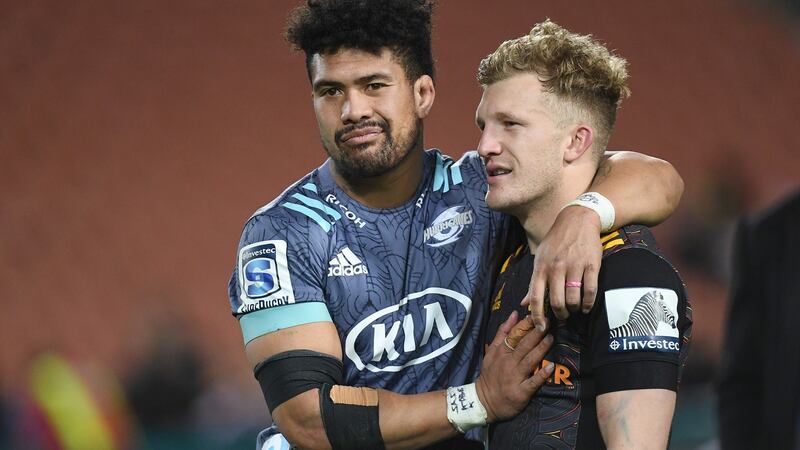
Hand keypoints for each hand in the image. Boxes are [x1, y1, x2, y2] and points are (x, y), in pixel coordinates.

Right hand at [475, 312, 553, 421]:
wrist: (484, 402)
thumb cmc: (490, 375)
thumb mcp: (491, 351)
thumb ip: (502, 333)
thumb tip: (514, 314)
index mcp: (501, 352)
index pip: (514, 335)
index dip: (526, 324)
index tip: (537, 315)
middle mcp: (508, 363)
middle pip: (524, 345)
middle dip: (536, 333)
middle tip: (548, 323)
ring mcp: (515, 377)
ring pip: (530, 360)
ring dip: (541, 349)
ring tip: (551, 338)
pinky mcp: (521, 392)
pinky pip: (533, 382)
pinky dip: (541, 375)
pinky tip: (551, 367)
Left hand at [522, 206, 601, 328]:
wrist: (578, 219)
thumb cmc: (556, 241)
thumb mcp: (540, 258)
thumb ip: (534, 282)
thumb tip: (523, 303)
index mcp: (541, 267)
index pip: (535, 297)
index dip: (537, 316)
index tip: (541, 327)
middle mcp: (556, 267)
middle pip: (556, 301)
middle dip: (559, 314)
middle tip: (562, 316)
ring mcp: (574, 266)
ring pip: (573, 298)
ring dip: (574, 309)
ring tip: (574, 309)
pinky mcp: (592, 264)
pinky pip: (590, 290)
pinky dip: (588, 303)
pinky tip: (586, 307)